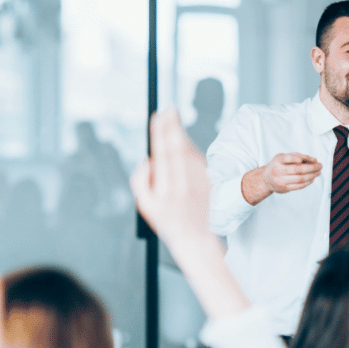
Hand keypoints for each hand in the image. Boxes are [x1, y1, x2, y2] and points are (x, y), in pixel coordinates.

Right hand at [132, 109, 249, 318]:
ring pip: (189, 151)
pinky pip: (198, 160)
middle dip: (172, 127)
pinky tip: (184, 140)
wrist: (195, 237)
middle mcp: (182, 184)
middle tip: (169, 110)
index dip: (160, 134)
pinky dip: (190, 148)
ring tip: (174, 119)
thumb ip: (141, 181)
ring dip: (181, 134)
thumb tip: (147, 160)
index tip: (158, 118)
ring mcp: (197, 183)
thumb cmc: (167, 221)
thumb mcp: (145, 206)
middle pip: (176, 148)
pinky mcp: (207, 182)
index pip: (161, 154)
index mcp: (164, 189)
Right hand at [264, 152, 321, 192]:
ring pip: (300, 179)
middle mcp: (278, 171)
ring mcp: (281, 181)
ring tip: (319, 172)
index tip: (307, 159)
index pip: (288, 158)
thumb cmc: (278, 165)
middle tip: (320, 165)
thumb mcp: (282, 157)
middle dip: (312, 167)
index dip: (296, 158)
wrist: (266, 180)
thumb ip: (296, 155)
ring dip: (312, 175)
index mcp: (278, 160)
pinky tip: (312, 178)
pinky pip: (299, 186)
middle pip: (297, 170)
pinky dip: (308, 182)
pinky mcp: (285, 189)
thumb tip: (314, 160)